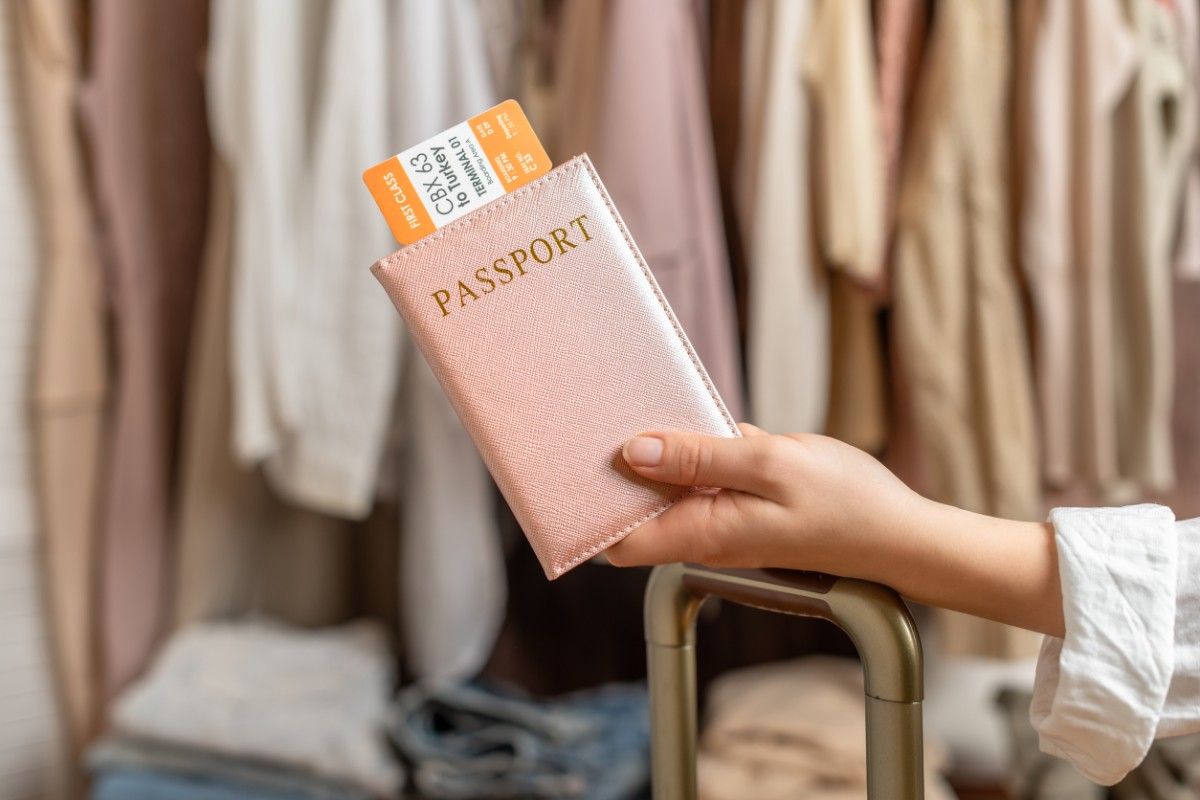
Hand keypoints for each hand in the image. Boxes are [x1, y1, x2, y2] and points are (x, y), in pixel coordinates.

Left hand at [605, 424, 1064, 636]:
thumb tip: (631, 452)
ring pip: (667, 484)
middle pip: (635, 508)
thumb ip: (699, 458)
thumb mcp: (769, 464)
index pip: (618, 541)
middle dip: (610, 469)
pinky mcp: (742, 498)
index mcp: (702, 532)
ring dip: (650, 449)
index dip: (586, 511)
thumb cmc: (846, 504)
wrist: (901, 530)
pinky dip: (691, 443)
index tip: (566, 466)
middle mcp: (704, 530)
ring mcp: (723, 515)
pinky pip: (701, 469)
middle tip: (591, 415)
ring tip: (622, 398)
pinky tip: (683, 405)